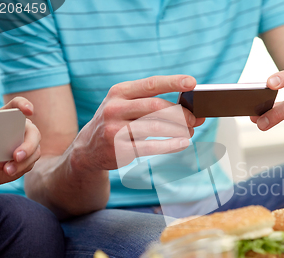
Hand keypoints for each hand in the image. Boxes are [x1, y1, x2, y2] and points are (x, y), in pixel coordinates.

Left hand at [0, 97, 40, 187]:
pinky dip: (19, 168)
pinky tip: (7, 170)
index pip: (17, 105)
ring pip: (34, 150)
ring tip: (7, 169)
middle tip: (16, 156)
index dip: (24, 105)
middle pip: (33, 132)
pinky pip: (30, 163)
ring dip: (22, 161)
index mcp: (7, 117)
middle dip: (27, 145)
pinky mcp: (28, 159)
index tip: (28, 111)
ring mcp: (27, 144)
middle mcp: (21, 129)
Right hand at [72, 75, 204, 170]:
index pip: (151, 84)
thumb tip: (191, 110)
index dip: (173, 82)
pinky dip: (171, 145)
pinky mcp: (119, 149)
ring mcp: (115, 129)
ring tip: (189, 133)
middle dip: (180, 113)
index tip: (193, 82)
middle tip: (195, 119)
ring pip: (156, 127)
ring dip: (178, 130)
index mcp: (119, 92)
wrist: (88, 149)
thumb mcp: (126, 106)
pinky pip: (151, 147)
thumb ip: (153, 104)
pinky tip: (182, 144)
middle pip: (156, 106)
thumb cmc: (117, 122)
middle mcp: (115, 108)